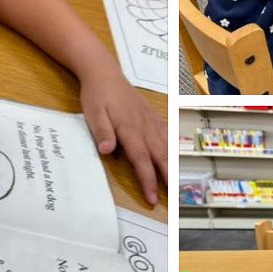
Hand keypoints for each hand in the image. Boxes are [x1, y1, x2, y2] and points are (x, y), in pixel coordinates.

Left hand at [79, 73, 166, 206]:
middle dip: (167, 178)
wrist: (105, 73)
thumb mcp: (93, 114)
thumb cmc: (97, 95)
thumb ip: (102, 132)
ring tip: (179, 182)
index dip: (148, 181)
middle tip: (175, 198)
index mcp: (130, 130)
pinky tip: (177, 155)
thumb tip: (108, 150)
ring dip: (173, 165)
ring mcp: (151, 121)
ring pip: (167, 146)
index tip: (153, 198)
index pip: (141, 160)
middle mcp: (145, 127)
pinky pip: (168, 133)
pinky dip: (174, 146)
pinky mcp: (153, 116)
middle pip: (160, 156)